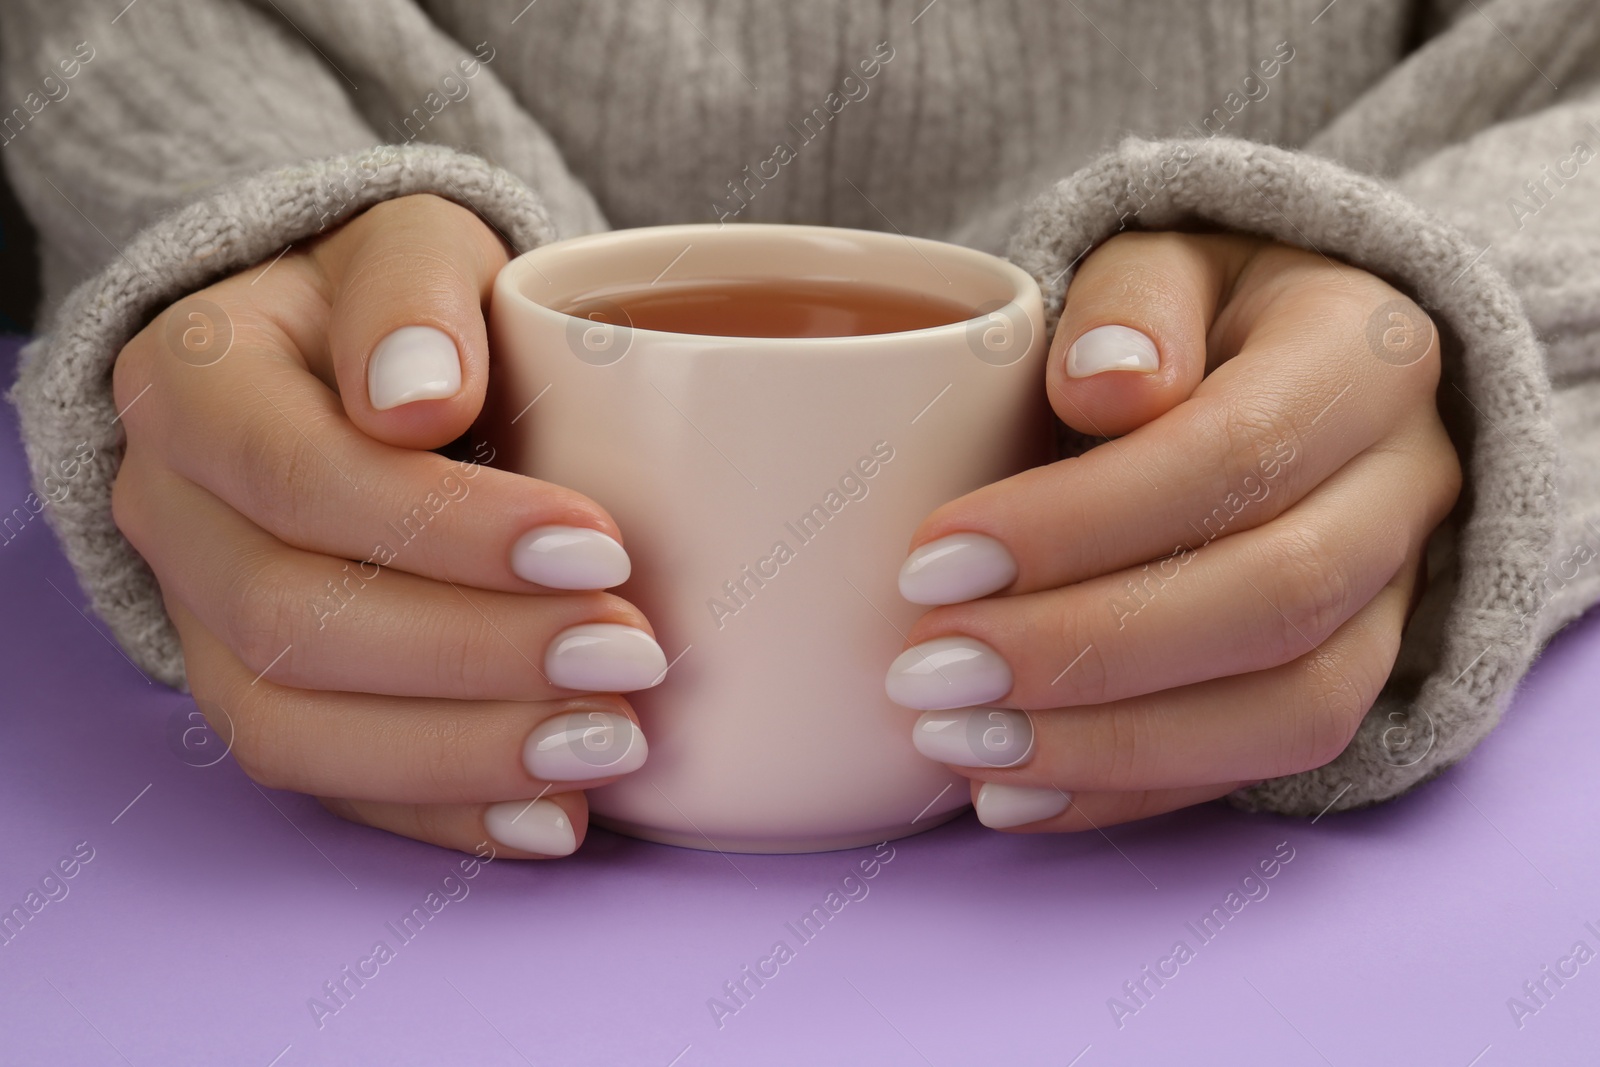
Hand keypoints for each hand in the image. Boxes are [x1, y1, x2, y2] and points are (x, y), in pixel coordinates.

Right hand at [112, 194, 665, 856]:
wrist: (358, 365)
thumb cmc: (401, 302)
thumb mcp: (416, 242)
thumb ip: (414, 294)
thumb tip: (416, 400)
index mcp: (193, 384)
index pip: (302, 476)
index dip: (447, 530)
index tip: (597, 548)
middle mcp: (172, 512)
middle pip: (296, 620)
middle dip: (478, 652)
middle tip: (633, 655)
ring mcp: (201, 618)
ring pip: (293, 727)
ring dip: (463, 753)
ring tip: (610, 745)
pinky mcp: (255, 692)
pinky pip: (323, 783)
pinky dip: (440, 812)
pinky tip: (550, 818)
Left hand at [887, 231, 1460, 830]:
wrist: (1280, 364)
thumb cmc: (1191, 310)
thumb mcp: (1159, 258)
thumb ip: (1131, 303)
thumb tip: (1104, 384)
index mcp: (1366, 351)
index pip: (1235, 454)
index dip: (1079, 522)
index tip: (933, 559)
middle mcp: (1408, 482)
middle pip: (1273, 599)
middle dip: (1084, 648)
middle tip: (928, 670)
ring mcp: (1398, 594)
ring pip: (1292, 708)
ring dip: (1110, 744)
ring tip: (957, 742)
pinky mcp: (1358, 675)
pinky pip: (1269, 763)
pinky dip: (1134, 789)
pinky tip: (1015, 794)